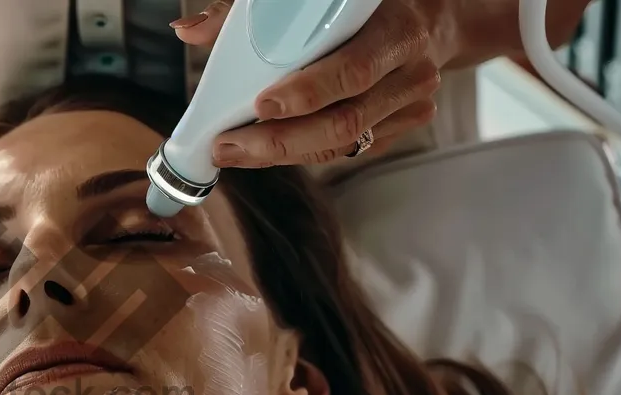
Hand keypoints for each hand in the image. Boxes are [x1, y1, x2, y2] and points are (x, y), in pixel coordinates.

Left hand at [173, 0, 446, 167]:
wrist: (432, 17)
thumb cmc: (361, 3)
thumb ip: (250, 10)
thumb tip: (188, 31)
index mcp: (395, 28)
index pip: (354, 70)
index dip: (308, 92)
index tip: (261, 104)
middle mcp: (410, 70)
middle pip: (344, 122)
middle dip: (279, 141)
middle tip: (228, 146)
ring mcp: (410, 104)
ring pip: (344, 145)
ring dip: (283, 154)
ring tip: (235, 152)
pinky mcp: (403, 127)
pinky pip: (349, 149)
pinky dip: (304, 151)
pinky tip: (266, 149)